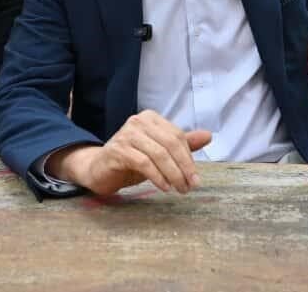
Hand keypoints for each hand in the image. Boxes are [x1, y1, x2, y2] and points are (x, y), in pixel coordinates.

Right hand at [49, 110, 211, 195]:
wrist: (99, 169)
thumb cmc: (132, 160)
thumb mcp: (160, 153)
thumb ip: (183, 144)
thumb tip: (208, 135)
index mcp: (151, 118)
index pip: (177, 136)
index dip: (189, 158)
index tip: (196, 178)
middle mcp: (138, 121)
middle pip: (170, 143)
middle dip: (183, 167)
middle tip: (190, 186)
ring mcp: (126, 134)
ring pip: (158, 154)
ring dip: (173, 174)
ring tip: (179, 189)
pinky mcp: (117, 150)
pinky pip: (143, 163)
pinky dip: (157, 176)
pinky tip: (164, 187)